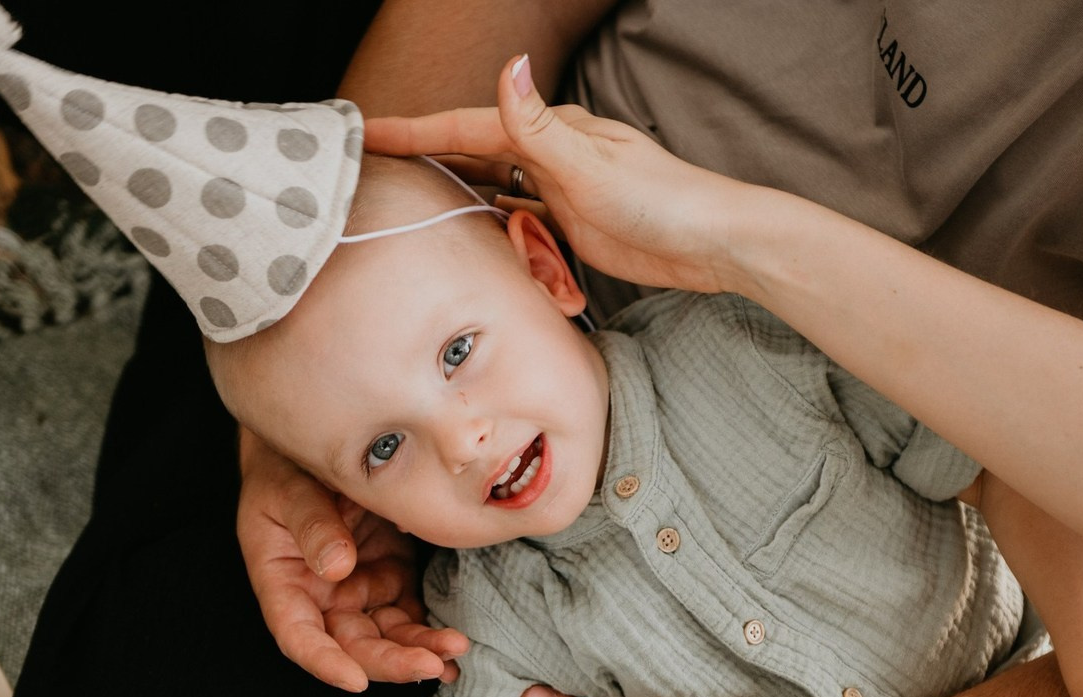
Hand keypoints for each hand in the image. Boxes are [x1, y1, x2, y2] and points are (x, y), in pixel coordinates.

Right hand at [237, 428, 467, 689]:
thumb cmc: (286, 467)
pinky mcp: (389, 577)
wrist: (315, 445)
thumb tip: (337, 567)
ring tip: (454, 651)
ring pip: (386, 637)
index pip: (298, 635)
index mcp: (282, 581)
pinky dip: (430, 634)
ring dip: (419, 651)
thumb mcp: (288, 488)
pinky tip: (455, 647)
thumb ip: (312, 525)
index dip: (324, 662)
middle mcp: (319, 597)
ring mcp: (357, 591)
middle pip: (352, 645)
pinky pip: (410, 616)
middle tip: (430, 664)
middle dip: (390, 661)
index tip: (354, 680)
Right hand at [363, 55, 746, 297]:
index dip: (418, 130)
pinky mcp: (576, 226)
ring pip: (496, 185)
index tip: (371, 133)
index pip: (470, 128)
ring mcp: (564, 190)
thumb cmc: (660, 202)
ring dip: (457, 186)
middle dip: (428, 154)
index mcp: (553, 134)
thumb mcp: (592, 165)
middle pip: (476, 152)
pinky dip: (495, 219)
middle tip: (379, 164)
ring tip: (413, 194)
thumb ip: (540, 127)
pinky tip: (477, 225)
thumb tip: (509, 66)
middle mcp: (554, 155)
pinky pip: (522, 219)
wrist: (710, 244)